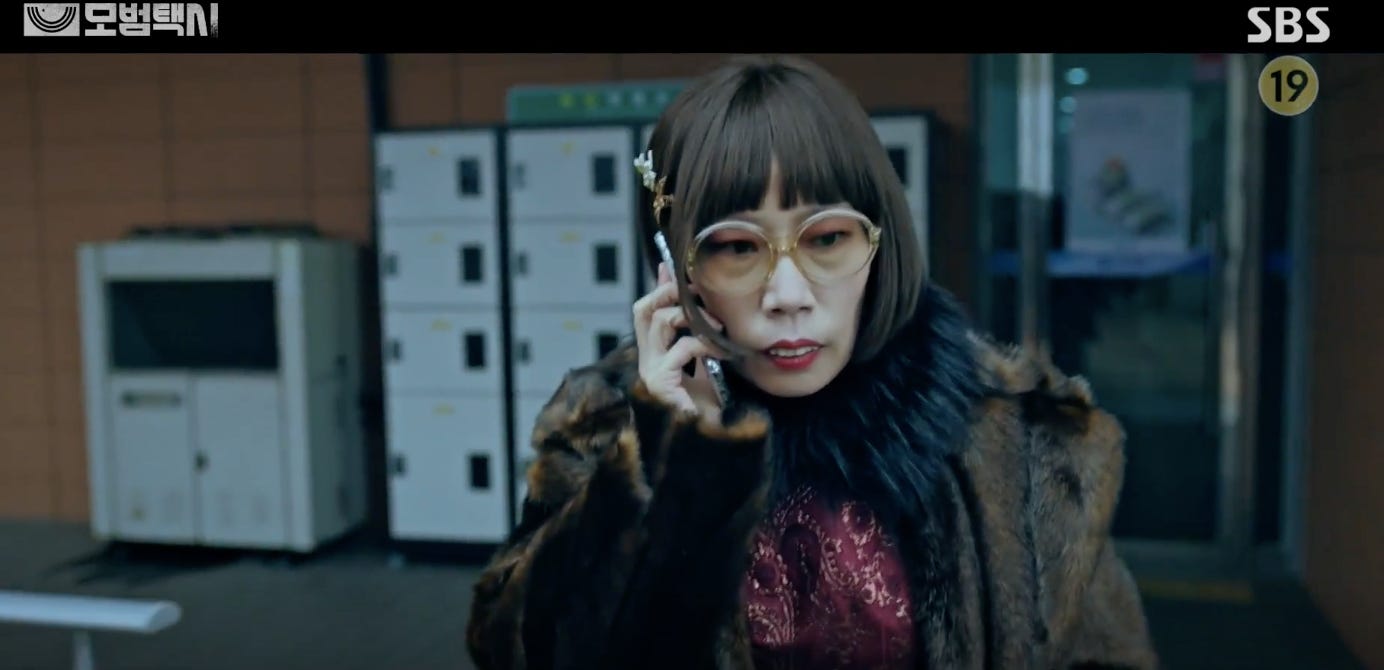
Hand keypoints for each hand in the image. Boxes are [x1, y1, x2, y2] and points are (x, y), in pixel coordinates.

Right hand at [632, 263, 725, 418]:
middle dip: (668, 292)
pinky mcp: (660, 383)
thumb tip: (705, 311)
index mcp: (654, 356)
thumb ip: (698, 339)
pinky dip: (704, 343)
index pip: (645, 311)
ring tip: (717, 325)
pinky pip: (681, 347)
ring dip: (692, 316)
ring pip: (659, 321)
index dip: (659, 287)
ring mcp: (650, 372)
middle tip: (696, 292)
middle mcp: (646, 361)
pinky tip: (720, 351)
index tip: (673, 268)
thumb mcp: (704, 365)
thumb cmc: (707, 409)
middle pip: (642, 309)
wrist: (707, 442)